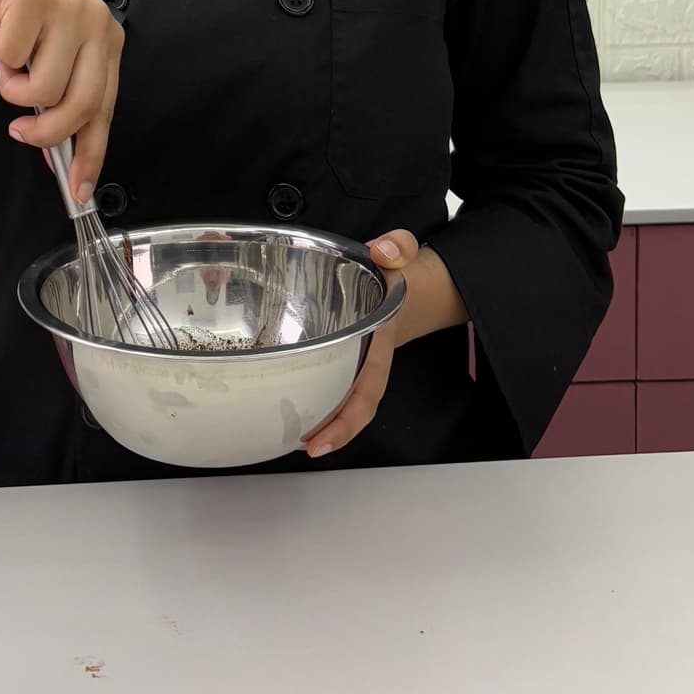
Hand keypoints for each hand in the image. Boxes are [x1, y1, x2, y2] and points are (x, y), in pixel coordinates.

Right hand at [0, 0, 122, 203]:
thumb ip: (62, 99)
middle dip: (45, 131)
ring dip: (13, 85)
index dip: (91, 153)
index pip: (105, 108)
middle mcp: (95, 21)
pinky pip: (10, 57)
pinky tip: (0, 33)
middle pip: (79, 104)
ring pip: (42, 87)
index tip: (77, 188)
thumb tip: (64, 160)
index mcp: (107, 40)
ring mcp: (67, 6)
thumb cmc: (17, 18)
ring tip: (10, 63)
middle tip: (20, 130)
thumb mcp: (49, 59)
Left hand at [301, 229, 420, 457]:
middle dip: (330, 431)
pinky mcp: (340, 357)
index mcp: (380, 342)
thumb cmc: (398, 275)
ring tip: (286, 434)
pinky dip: (314, 397)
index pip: (366, 390)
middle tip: (300, 446)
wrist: (408, 286)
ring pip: (339, 399)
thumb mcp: (401, 254)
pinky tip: (290, 403)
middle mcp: (367, 360)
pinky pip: (329, 383)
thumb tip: (384, 252)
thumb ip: (398, 247)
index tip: (320, 442)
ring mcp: (354, 362)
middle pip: (351, 407)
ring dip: (320, 420)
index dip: (345, 421)